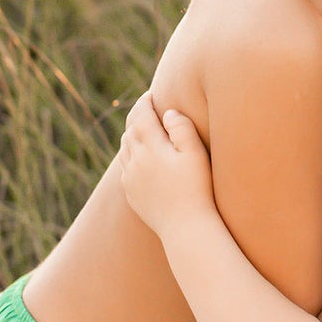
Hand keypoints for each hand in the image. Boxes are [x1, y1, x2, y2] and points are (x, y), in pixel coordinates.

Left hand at [118, 92, 213, 238]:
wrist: (185, 227)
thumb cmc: (197, 189)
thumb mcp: (195, 154)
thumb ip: (181, 128)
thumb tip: (167, 113)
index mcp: (150, 146)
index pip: (141, 114)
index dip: (145, 101)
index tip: (152, 93)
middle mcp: (135, 160)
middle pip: (130, 129)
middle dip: (138, 116)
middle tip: (149, 108)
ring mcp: (130, 178)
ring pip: (125, 148)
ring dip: (133, 135)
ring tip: (144, 130)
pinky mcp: (131, 193)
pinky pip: (125, 167)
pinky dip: (131, 156)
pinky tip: (141, 158)